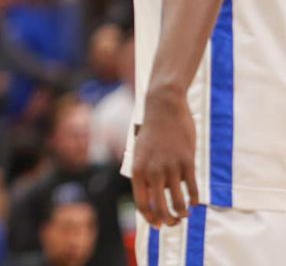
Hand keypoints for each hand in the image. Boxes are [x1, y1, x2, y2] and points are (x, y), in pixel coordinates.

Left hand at [132, 88, 199, 226]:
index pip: (141, 203)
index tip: (157, 225)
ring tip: (184, 215)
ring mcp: (171, 167)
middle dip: (167, 220)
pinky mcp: (187, 162)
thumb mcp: (139, 152)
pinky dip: (194, 200)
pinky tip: (194, 203)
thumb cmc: (151, 131)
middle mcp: (153, 171)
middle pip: (159, 207)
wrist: (163, 108)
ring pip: (178, 201)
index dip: (149, 217)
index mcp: (138, 169)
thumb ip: (144, 172)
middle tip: (172, 223)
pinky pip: (192, 189)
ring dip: (182, 213)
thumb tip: (153, 194)